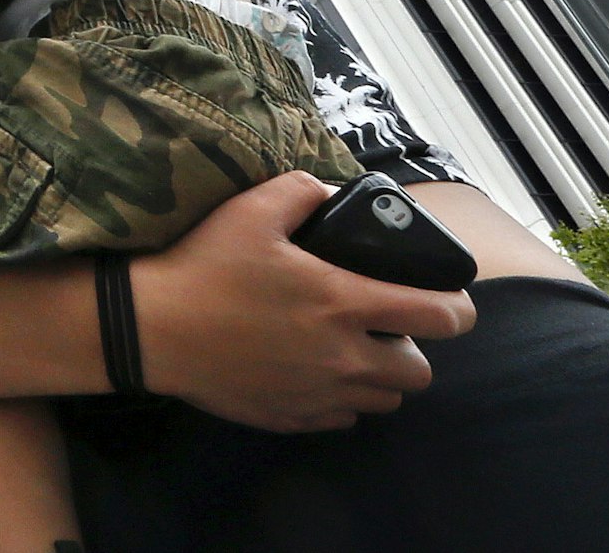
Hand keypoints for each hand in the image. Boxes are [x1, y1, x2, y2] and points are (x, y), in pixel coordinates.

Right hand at [132, 174, 477, 432]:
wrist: (150, 330)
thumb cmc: (203, 266)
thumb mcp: (251, 209)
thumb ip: (302, 190)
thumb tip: (330, 192)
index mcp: (342, 302)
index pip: (437, 317)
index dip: (457, 309)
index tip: (451, 301)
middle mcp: (342, 357)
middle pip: (420, 373)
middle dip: (414, 348)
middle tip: (385, 326)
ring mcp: (318, 394)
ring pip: (386, 400)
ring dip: (380, 376)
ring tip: (351, 350)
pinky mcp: (292, 417)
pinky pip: (343, 418)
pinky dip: (342, 398)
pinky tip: (314, 372)